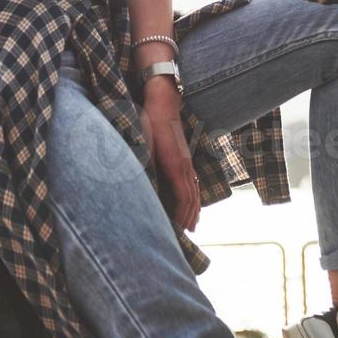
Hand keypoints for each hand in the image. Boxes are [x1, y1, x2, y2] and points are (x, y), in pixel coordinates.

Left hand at [140, 83, 199, 231]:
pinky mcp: (186, 156)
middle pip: (193, 199)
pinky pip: (193, 181)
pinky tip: (192, 199)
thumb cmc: (152, 123)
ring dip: (194, 209)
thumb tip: (143, 187)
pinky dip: (195, 195)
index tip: (179, 231)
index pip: (184, 199)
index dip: (182, 217)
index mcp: (176, 167)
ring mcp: (188, 161)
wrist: (164, 102)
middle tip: (188, 235)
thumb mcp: (144, 146)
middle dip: (190, 218)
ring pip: (195, 190)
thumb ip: (146, 167)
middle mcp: (186, 167)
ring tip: (194, 224)